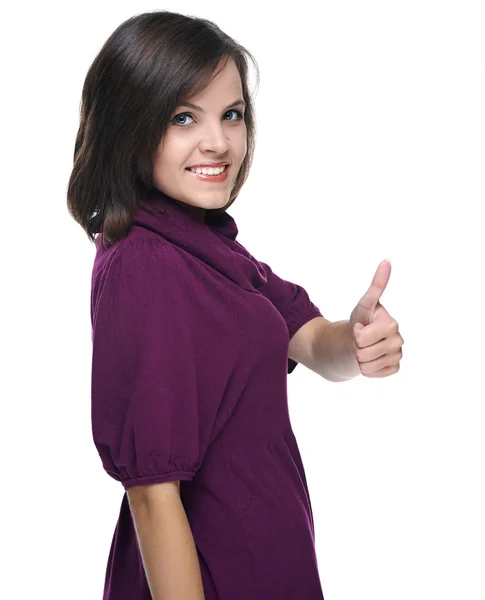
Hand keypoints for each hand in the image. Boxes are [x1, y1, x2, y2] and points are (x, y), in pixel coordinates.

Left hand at [349, 259, 403, 377]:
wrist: (356, 342)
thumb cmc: (360, 321)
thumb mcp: (364, 305)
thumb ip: (376, 285)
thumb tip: (387, 260)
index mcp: (393, 323)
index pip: (364, 336)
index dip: (357, 333)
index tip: (360, 327)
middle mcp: (399, 339)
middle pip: (365, 352)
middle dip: (356, 347)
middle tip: (360, 340)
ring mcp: (398, 355)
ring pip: (368, 365)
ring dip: (359, 359)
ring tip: (363, 350)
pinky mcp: (394, 368)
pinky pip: (374, 373)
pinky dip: (366, 370)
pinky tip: (369, 360)